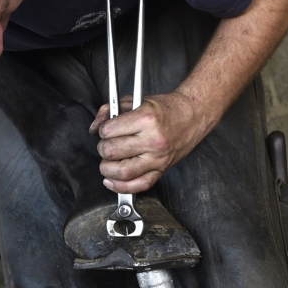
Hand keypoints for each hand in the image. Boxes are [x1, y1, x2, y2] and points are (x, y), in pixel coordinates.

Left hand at [89, 91, 210, 193]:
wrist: (193, 116)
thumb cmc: (167, 109)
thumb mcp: (137, 100)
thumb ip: (111, 110)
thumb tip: (95, 128)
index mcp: (147, 119)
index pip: (109, 131)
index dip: (102, 131)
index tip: (105, 130)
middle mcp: (153, 141)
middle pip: (112, 152)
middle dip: (103, 149)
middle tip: (106, 145)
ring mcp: (158, 158)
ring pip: (122, 172)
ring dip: (107, 169)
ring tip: (107, 162)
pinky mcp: (161, 170)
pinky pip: (139, 186)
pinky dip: (121, 187)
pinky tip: (111, 181)